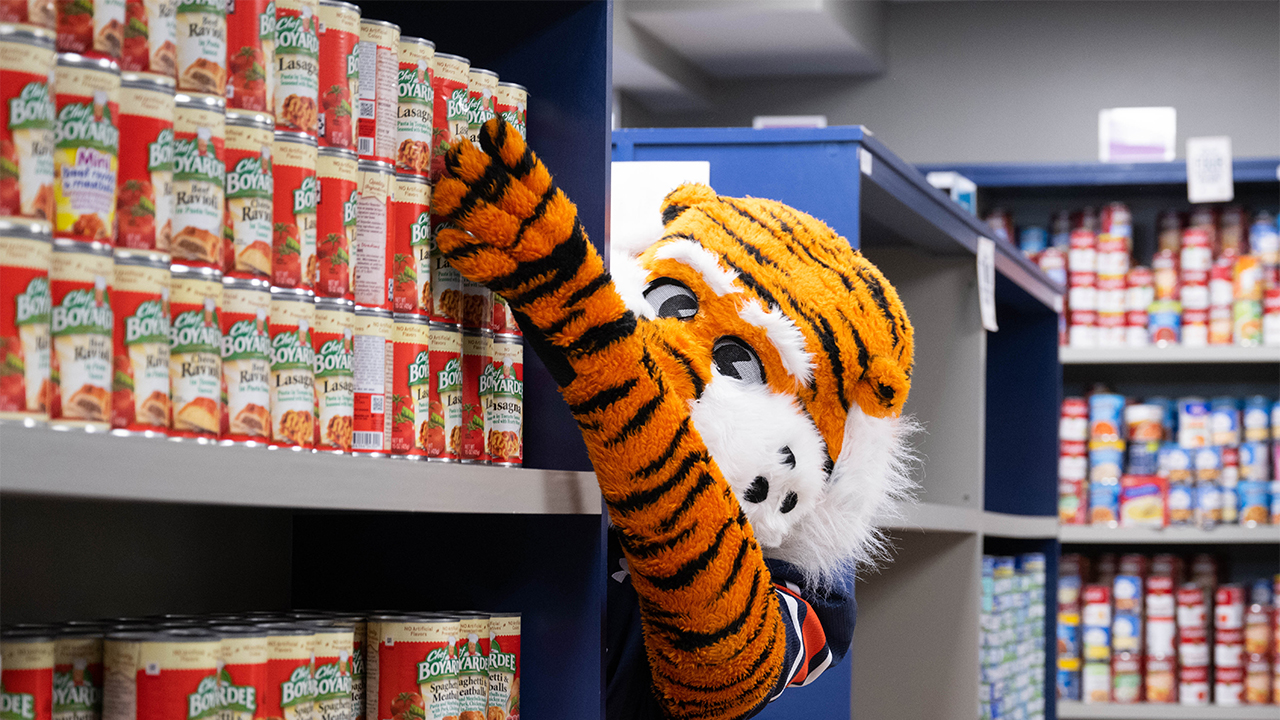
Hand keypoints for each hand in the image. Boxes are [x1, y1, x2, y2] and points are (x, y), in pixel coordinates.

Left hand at [433, 117, 579, 288]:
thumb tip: (489, 159)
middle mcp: (539, 226)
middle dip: (476, 171)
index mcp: (552, 206)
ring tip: (443, 192)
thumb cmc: (558, 252)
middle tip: (453, 155)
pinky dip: (461, 249)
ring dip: (463, 205)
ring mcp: (524, 253)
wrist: (577, 302)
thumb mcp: (554, 216)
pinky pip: (482, 262)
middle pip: (505, 193)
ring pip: (490, 223)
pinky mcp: (510, 280)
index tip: (489, 129)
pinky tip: (445, 236)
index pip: (531, 172)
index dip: (510, 149)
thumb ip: (527, 192)